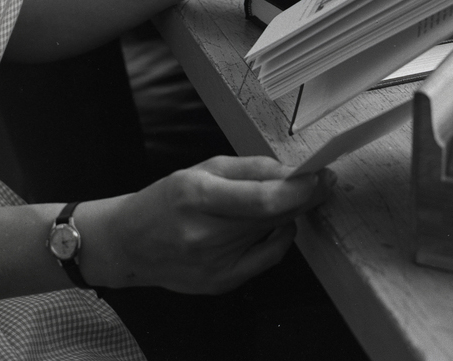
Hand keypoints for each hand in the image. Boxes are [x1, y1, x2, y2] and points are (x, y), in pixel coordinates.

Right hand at [75, 156, 333, 293]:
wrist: (130, 244)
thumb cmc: (166, 200)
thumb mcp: (202, 168)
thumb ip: (250, 169)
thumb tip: (293, 172)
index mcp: (196, 196)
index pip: (263, 199)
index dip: (299, 189)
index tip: (322, 176)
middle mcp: (205, 235)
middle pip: (273, 217)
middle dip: (303, 198)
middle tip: (321, 182)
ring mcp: (214, 265)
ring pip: (272, 234)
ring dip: (289, 215)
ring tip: (290, 198)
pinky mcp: (222, 283)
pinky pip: (267, 259)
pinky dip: (279, 239)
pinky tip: (275, 225)